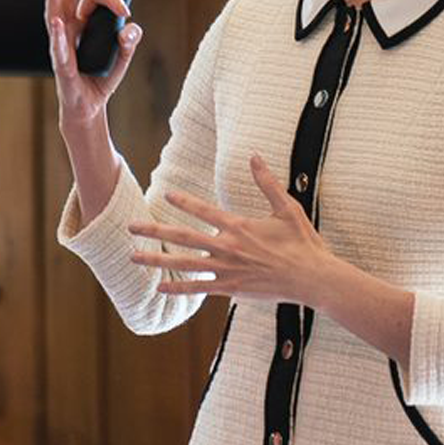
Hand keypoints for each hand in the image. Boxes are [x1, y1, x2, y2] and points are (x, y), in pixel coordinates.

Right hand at [45, 0, 140, 130]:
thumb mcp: (122, 59)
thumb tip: (131, 27)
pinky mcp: (63, 67)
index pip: (92, 2)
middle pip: (69, 1)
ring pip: (56, 18)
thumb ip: (129, 42)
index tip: (125, 6)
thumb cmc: (100, 80)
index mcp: (84, 28)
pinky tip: (58, 22)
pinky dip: (59, 36)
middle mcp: (71, 33)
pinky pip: (59, 49)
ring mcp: (63, 48)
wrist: (91, 109)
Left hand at [125, 154, 338, 306]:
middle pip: (182, 237)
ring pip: (184, 263)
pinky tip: (160, 287)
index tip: (165, 195)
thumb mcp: (287, 208)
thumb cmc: (303, 243)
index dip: (184, 201)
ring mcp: (227, 269)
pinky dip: (178, 288)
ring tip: (133, 257)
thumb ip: (268, 182)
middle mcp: (227, 247)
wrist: (313, 278)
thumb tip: (256, 156)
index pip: (204, 210)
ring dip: (156, 260)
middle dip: (154, 231)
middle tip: (130, 226)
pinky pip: (199, 288)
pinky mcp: (231, 288)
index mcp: (239, 226)